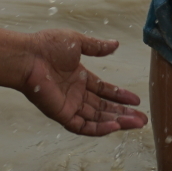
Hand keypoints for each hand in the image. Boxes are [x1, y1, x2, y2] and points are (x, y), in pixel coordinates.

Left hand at [15, 30, 146, 135]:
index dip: (120, 96)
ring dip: (117, 122)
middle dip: (124, 113)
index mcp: (79, 77)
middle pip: (104, 107)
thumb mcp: (78, 42)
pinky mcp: (62, 114)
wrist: (29, 57)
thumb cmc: (47, 46)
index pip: (103, 90)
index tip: (136, 100)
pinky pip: (83, 126)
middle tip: (142, 119)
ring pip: (97, 118)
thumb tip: (115, 44)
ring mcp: (69, 105)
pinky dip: (99, 128)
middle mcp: (75, 93)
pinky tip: (116, 126)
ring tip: (136, 123)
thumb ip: (97, 46)